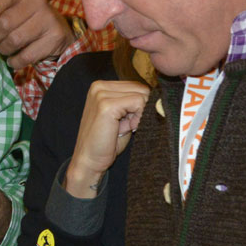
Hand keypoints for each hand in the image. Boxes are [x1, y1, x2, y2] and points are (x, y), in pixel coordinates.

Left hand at [0, 0, 73, 70]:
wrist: (55, 32)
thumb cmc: (23, 20)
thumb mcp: (5, 12)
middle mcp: (38, 1)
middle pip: (6, 23)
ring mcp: (48, 19)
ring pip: (15, 40)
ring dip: (4, 49)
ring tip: (3, 50)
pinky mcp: (55, 37)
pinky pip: (27, 55)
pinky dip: (15, 61)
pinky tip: (13, 60)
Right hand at [63, 80, 150, 198]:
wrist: (89, 161)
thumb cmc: (105, 142)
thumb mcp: (121, 117)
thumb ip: (132, 103)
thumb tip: (156, 96)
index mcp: (101, 87)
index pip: (135, 85)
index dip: (141, 103)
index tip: (132, 121)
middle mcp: (99, 86)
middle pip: (140, 88)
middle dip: (142, 107)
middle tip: (131, 125)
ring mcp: (101, 94)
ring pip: (141, 94)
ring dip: (140, 113)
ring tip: (128, 127)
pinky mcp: (106, 105)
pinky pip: (138, 102)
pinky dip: (139, 117)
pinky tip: (130, 128)